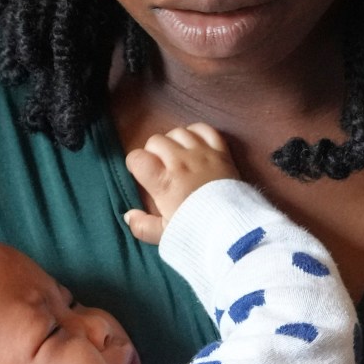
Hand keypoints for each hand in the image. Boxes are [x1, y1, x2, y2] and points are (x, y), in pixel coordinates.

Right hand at [122, 123, 238, 243]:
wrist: (235, 229)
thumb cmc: (197, 231)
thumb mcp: (166, 235)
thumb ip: (143, 226)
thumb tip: (128, 216)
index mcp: (163, 181)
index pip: (137, 158)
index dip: (135, 164)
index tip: (142, 175)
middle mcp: (180, 161)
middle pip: (156, 140)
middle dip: (153, 152)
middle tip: (161, 168)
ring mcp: (202, 153)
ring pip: (178, 132)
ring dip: (174, 142)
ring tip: (177, 157)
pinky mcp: (220, 151)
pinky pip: (204, 129)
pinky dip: (196, 133)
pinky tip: (195, 145)